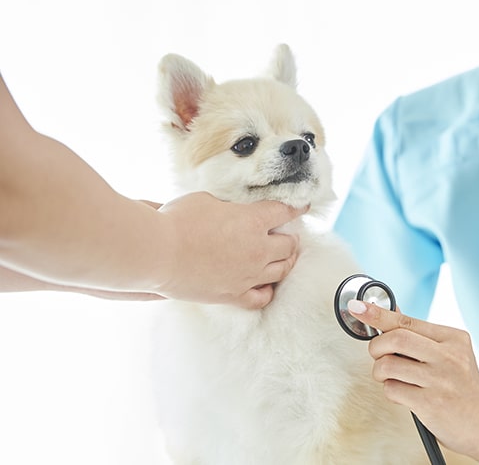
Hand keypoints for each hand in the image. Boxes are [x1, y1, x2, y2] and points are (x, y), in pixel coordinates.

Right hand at [155, 192, 305, 307]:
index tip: (301, 207)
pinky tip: (265, 285)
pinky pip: (261, 297)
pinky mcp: (234, 295)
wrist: (158, 252)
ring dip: (285, 262)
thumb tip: (233, 213)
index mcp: (253, 221)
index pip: (284, 213)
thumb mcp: (207, 200)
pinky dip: (267, 291)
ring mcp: (248, 275)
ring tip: (283, 258)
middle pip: (289, 245)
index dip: (295, 208)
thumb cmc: (177, 222)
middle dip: (291, 238)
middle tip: (288, 236)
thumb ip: (229, 208)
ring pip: (282, 271)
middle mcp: (257, 249)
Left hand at [347, 300, 478, 455]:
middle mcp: (450, 356)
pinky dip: (390, 391)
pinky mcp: (431, 403)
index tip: (359, 307)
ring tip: (391, 378)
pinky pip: (392, 389)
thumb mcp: (452, 356)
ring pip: (388, 365)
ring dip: (380, 372)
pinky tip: (404, 394)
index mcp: (454, 339)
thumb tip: (391, 312)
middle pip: (395, 338)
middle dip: (376, 347)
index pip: (407, 321)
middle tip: (378, 355)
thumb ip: (422, 336)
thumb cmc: (462, 389)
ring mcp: (441, 380)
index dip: (378, 314)